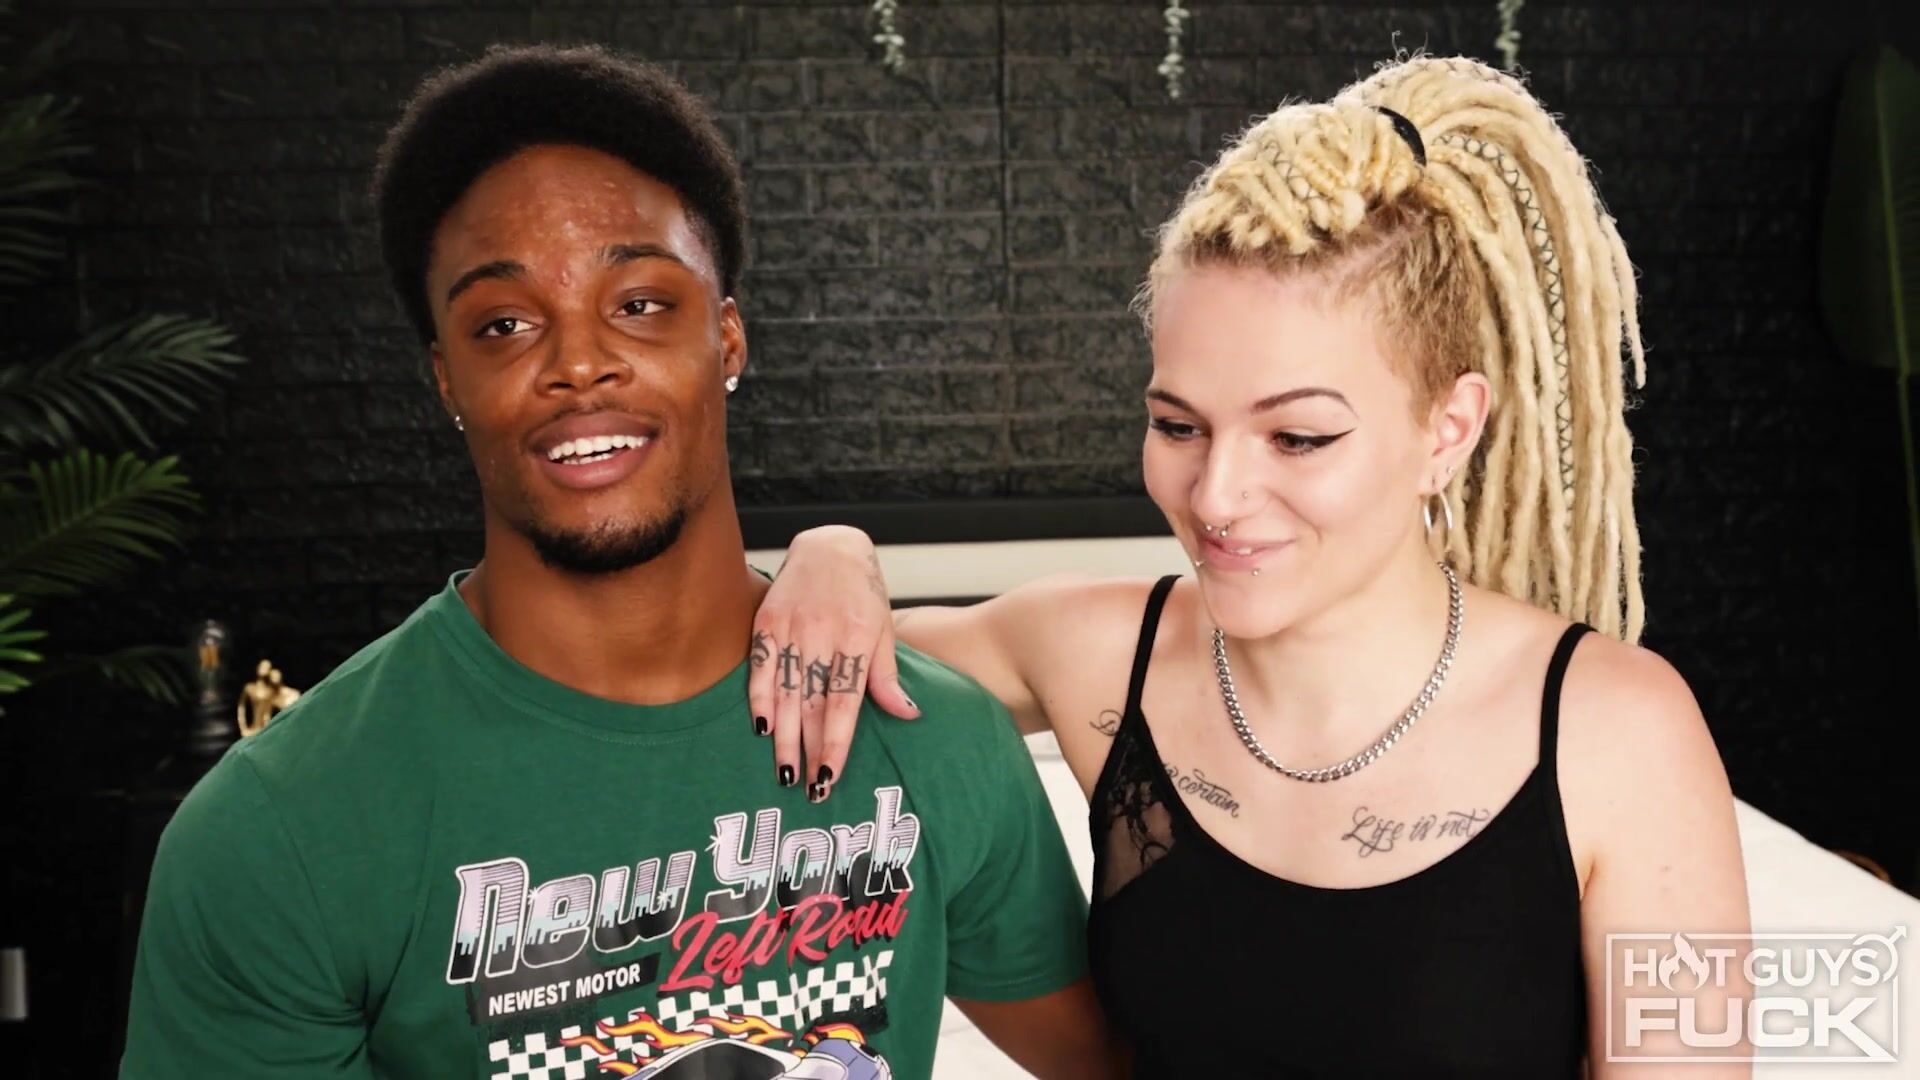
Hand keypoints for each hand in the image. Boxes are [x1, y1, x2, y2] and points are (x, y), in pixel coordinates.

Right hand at [749, 526, 919, 800]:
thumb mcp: (884, 628)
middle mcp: (823, 634)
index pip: (844, 703)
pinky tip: (761, 729)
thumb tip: (907, 715)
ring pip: (784, 692)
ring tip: (785, 772)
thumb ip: (887, 675)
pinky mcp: (767, 620)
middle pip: (813, 704)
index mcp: (857, 638)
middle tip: (808, 789)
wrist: (830, 544)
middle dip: (809, 749)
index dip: (836, 743)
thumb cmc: (863, 592)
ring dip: (783, 736)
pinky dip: (758, 698)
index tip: (830, 777)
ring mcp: (792, 626)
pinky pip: (760, 666)